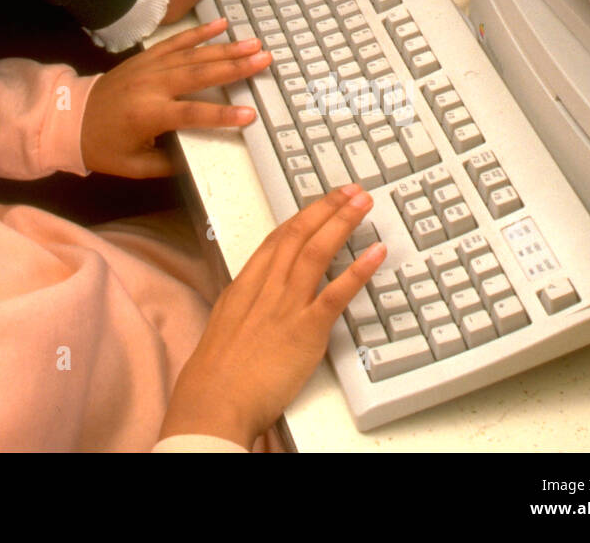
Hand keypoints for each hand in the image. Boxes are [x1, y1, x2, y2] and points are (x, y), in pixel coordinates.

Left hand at [81, 18, 265, 176]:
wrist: (70, 119)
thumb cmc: (104, 147)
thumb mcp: (136, 166)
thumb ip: (170, 162)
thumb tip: (201, 157)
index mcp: (149, 115)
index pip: (193, 114)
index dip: (222, 115)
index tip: (250, 114)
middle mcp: (150, 86)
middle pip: (199, 74)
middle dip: (234, 67)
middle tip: (264, 60)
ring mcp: (147, 67)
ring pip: (191, 55)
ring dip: (224, 48)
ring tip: (253, 43)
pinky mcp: (144, 58)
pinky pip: (174, 42)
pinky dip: (198, 33)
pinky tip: (221, 25)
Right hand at [160, 186, 385, 447]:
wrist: (215, 398)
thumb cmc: (217, 372)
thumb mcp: (226, 326)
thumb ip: (246, 308)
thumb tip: (257, 303)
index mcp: (246, 284)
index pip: (277, 237)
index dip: (302, 216)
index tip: (321, 203)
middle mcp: (267, 287)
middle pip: (299, 234)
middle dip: (327, 208)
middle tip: (350, 191)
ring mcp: (286, 305)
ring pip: (316, 251)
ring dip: (342, 223)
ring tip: (363, 205)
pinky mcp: (306, 330)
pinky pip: (336, 293)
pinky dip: (358, 270)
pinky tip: (375, 253)